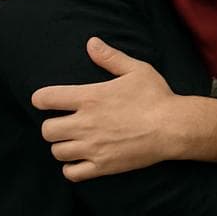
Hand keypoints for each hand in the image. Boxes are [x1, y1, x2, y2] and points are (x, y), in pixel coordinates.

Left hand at [32, 38, 185, 179]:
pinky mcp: (102, 165)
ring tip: (75, 141)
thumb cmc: (157, 96)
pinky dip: (72, 167)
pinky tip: (81, 159)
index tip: (48, 101)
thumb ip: (111, 57)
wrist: (174, 127)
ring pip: (57, 151)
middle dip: (53, 126)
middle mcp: (85, 123)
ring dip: (63, 146)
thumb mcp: (137, 70)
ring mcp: (93, 147)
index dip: (42, 99)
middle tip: (66, 123)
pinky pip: (71, 173)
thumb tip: (91, 42)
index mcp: (90, 98)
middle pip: (46, 130)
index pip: (45, 99)